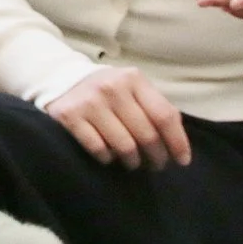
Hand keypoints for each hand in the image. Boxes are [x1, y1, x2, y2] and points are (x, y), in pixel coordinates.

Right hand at [44, 67, 191, 169]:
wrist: (60, 77)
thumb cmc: (107, 90)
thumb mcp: (132, 88)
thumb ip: (154, 106)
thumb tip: (177, 141)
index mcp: (133, 79)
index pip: (164, 115)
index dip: (177, 142)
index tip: (182, 160)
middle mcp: (112, 88)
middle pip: (147, 135)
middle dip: (156, 157)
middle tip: (156, 165)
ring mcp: (90, 102)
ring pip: (124, 146)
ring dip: (133, 161)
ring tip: (133, 163)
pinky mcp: (70, 117)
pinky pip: (99, 149)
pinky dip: (108, 158)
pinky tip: (109, 156)